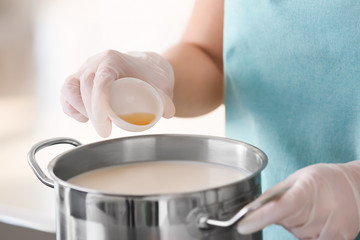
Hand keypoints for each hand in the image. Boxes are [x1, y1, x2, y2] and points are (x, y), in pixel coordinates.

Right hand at [60, 50, 174, 136]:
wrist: (146, 68)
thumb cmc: (153, 77)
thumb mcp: (163, 86)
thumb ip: (166, 99)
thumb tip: (166, 114)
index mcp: (114, 60)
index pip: (100, 81)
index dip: (99, 106)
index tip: (106, 128)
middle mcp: (96, 62)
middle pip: (84, 85)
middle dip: (91, 112)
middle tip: (104, 131)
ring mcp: (86, 70)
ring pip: (69, 86)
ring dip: (77, 109)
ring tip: (94, 122)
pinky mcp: (80, 79)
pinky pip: (66, 92)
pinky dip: (70, 107)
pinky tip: (83, 118)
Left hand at [237, 161, 359, 239]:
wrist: (358, 185)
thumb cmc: (324, 178)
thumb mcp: (297, 178)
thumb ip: (274, 195)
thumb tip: (251, 208)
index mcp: (306, 192)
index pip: (279, 208)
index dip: (259, 218)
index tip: (242, 225)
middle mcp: (320, 212)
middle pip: (285, 223)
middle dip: (283, 216)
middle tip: (299, 201)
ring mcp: (331, 228)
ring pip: (297, 234)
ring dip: (297, 224)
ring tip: (312, 208)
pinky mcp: (340, 239)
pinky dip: (309, 232)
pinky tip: (319, 219)